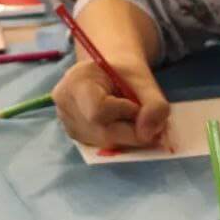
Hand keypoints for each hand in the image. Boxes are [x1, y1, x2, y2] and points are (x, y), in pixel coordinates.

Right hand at [52, 57, 170, 147]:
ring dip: (127, 136)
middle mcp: (65, 105)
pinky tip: (121, 124)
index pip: (99, 111)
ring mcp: (67, 123)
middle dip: (133, 130)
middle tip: (146, 119)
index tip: (137, 104)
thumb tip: (149, 135)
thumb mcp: (145, 81)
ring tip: (131, 117)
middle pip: (103, 133)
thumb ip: (154, 105)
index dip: (126, 113)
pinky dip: (119, 139)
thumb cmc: (125, 74)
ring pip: (105, 143)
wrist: (109, 74)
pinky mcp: (75, 136)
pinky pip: (102, 146)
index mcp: (77, 81)